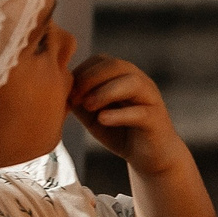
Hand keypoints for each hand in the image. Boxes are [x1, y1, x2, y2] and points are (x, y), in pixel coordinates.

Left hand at [69, 54, 192, 175]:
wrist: (150, 156)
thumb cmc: (120, 132)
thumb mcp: (93, 115)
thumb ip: (80, 101)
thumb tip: (62, 91)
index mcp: (123, 76)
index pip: (101, 60)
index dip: (82, 72)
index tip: (69, 92)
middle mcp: (139, 81)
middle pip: (116, 65)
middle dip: (91, 78)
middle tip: (75, 98)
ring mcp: (150, 99)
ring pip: (132, 83)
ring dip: (105, 92)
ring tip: (88, 106)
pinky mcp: (155, 120)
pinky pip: (139, 112)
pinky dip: (119, 114)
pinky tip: (102, 119)